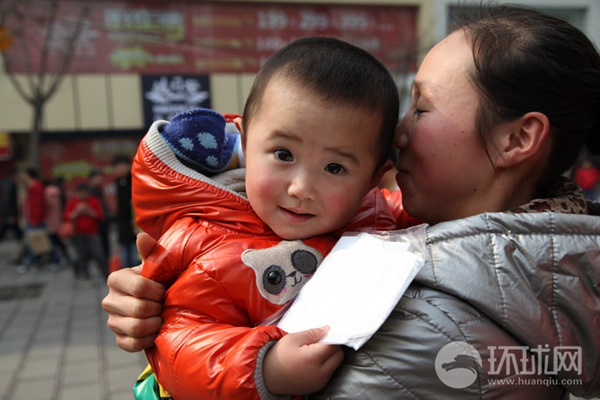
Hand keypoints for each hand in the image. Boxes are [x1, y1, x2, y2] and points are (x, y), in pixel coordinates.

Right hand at [101, 233, 165, 351]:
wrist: (163, 304)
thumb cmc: (162, 280)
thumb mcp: (159, 265)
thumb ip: (152, 251)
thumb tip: (141, 236)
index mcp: (116, 279)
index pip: (139, 287)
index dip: (158, 291)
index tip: (165, 290)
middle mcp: (109, 300)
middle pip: (139, 309)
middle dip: (158, 308)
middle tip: (164, 305)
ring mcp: (112, 321)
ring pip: (135, 328)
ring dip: (155, 324)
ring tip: (161, 317)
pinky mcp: (118, 338)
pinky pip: (131, 344)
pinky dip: (147, 339)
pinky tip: (155, 331)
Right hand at [263, 327, 343, 394]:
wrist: (268, 376)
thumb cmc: (279, 356)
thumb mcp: (293, 338)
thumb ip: (313, 333)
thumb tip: (328, 329)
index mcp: (313, 358)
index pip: (334, 345)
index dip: (332, 337)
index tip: (326, 334)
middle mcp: (319, 372)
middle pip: (339, 356)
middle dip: (333, 347)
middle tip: (321, 342)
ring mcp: (320, 381)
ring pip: (336, 365)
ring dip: (330, 357)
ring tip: (314, 352)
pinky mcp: (318, 387)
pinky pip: (329, 373)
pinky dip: (326, 366)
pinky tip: (313, 362)